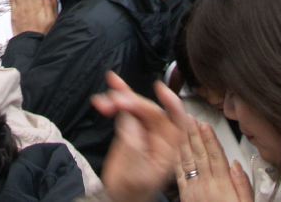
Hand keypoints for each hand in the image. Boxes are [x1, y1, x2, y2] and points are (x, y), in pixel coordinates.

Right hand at [91, 74, 180, 201]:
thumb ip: (133, 143)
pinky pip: (124, 110)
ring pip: (136, 106)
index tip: (159, 89)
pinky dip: (113, 102)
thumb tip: (130, 117)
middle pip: (151, 110)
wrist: (117, 197)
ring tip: (104, 101)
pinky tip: (103, 97)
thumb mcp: (134, 171)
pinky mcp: (130, 127)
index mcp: (168, 149)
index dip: (171, 103)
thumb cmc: (130, 190)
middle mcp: (159, 136)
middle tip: (116, 101)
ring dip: (119, 99)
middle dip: (133, 101)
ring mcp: (144, 130)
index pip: (177, 121)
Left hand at [177, 120, 253, 201]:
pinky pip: (179, 173)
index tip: (205, 125)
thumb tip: (237, 165)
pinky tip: (175, 148)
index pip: (216, 156)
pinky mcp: (185, 195)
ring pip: (188, 160)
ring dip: (185, 142)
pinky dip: (177, 159)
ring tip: (181, 126)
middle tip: (191, 119)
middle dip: (195, 134)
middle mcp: (207, 184)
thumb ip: (243, 185)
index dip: (210, 139)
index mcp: (223, 185)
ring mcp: (194, 188)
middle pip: (201, 154)